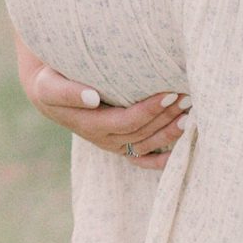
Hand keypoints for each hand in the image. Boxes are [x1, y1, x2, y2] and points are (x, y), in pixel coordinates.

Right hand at [26, 63, 189, 169]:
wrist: (50, 93)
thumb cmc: (51, 82)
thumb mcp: (50, 85)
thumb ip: (68, 92)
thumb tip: (92, 97)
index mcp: (90, 125)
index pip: (127, 121)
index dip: (150, 110)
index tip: (169, 93)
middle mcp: (104, 139)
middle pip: (142, 133)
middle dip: (167, 116)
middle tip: (188, 97)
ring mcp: (113, 144)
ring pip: (147, 144)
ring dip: (170, 132)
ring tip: (192, 114)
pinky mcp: (118, 144)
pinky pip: (142, 159)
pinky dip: (161, 160)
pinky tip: (180, 154)